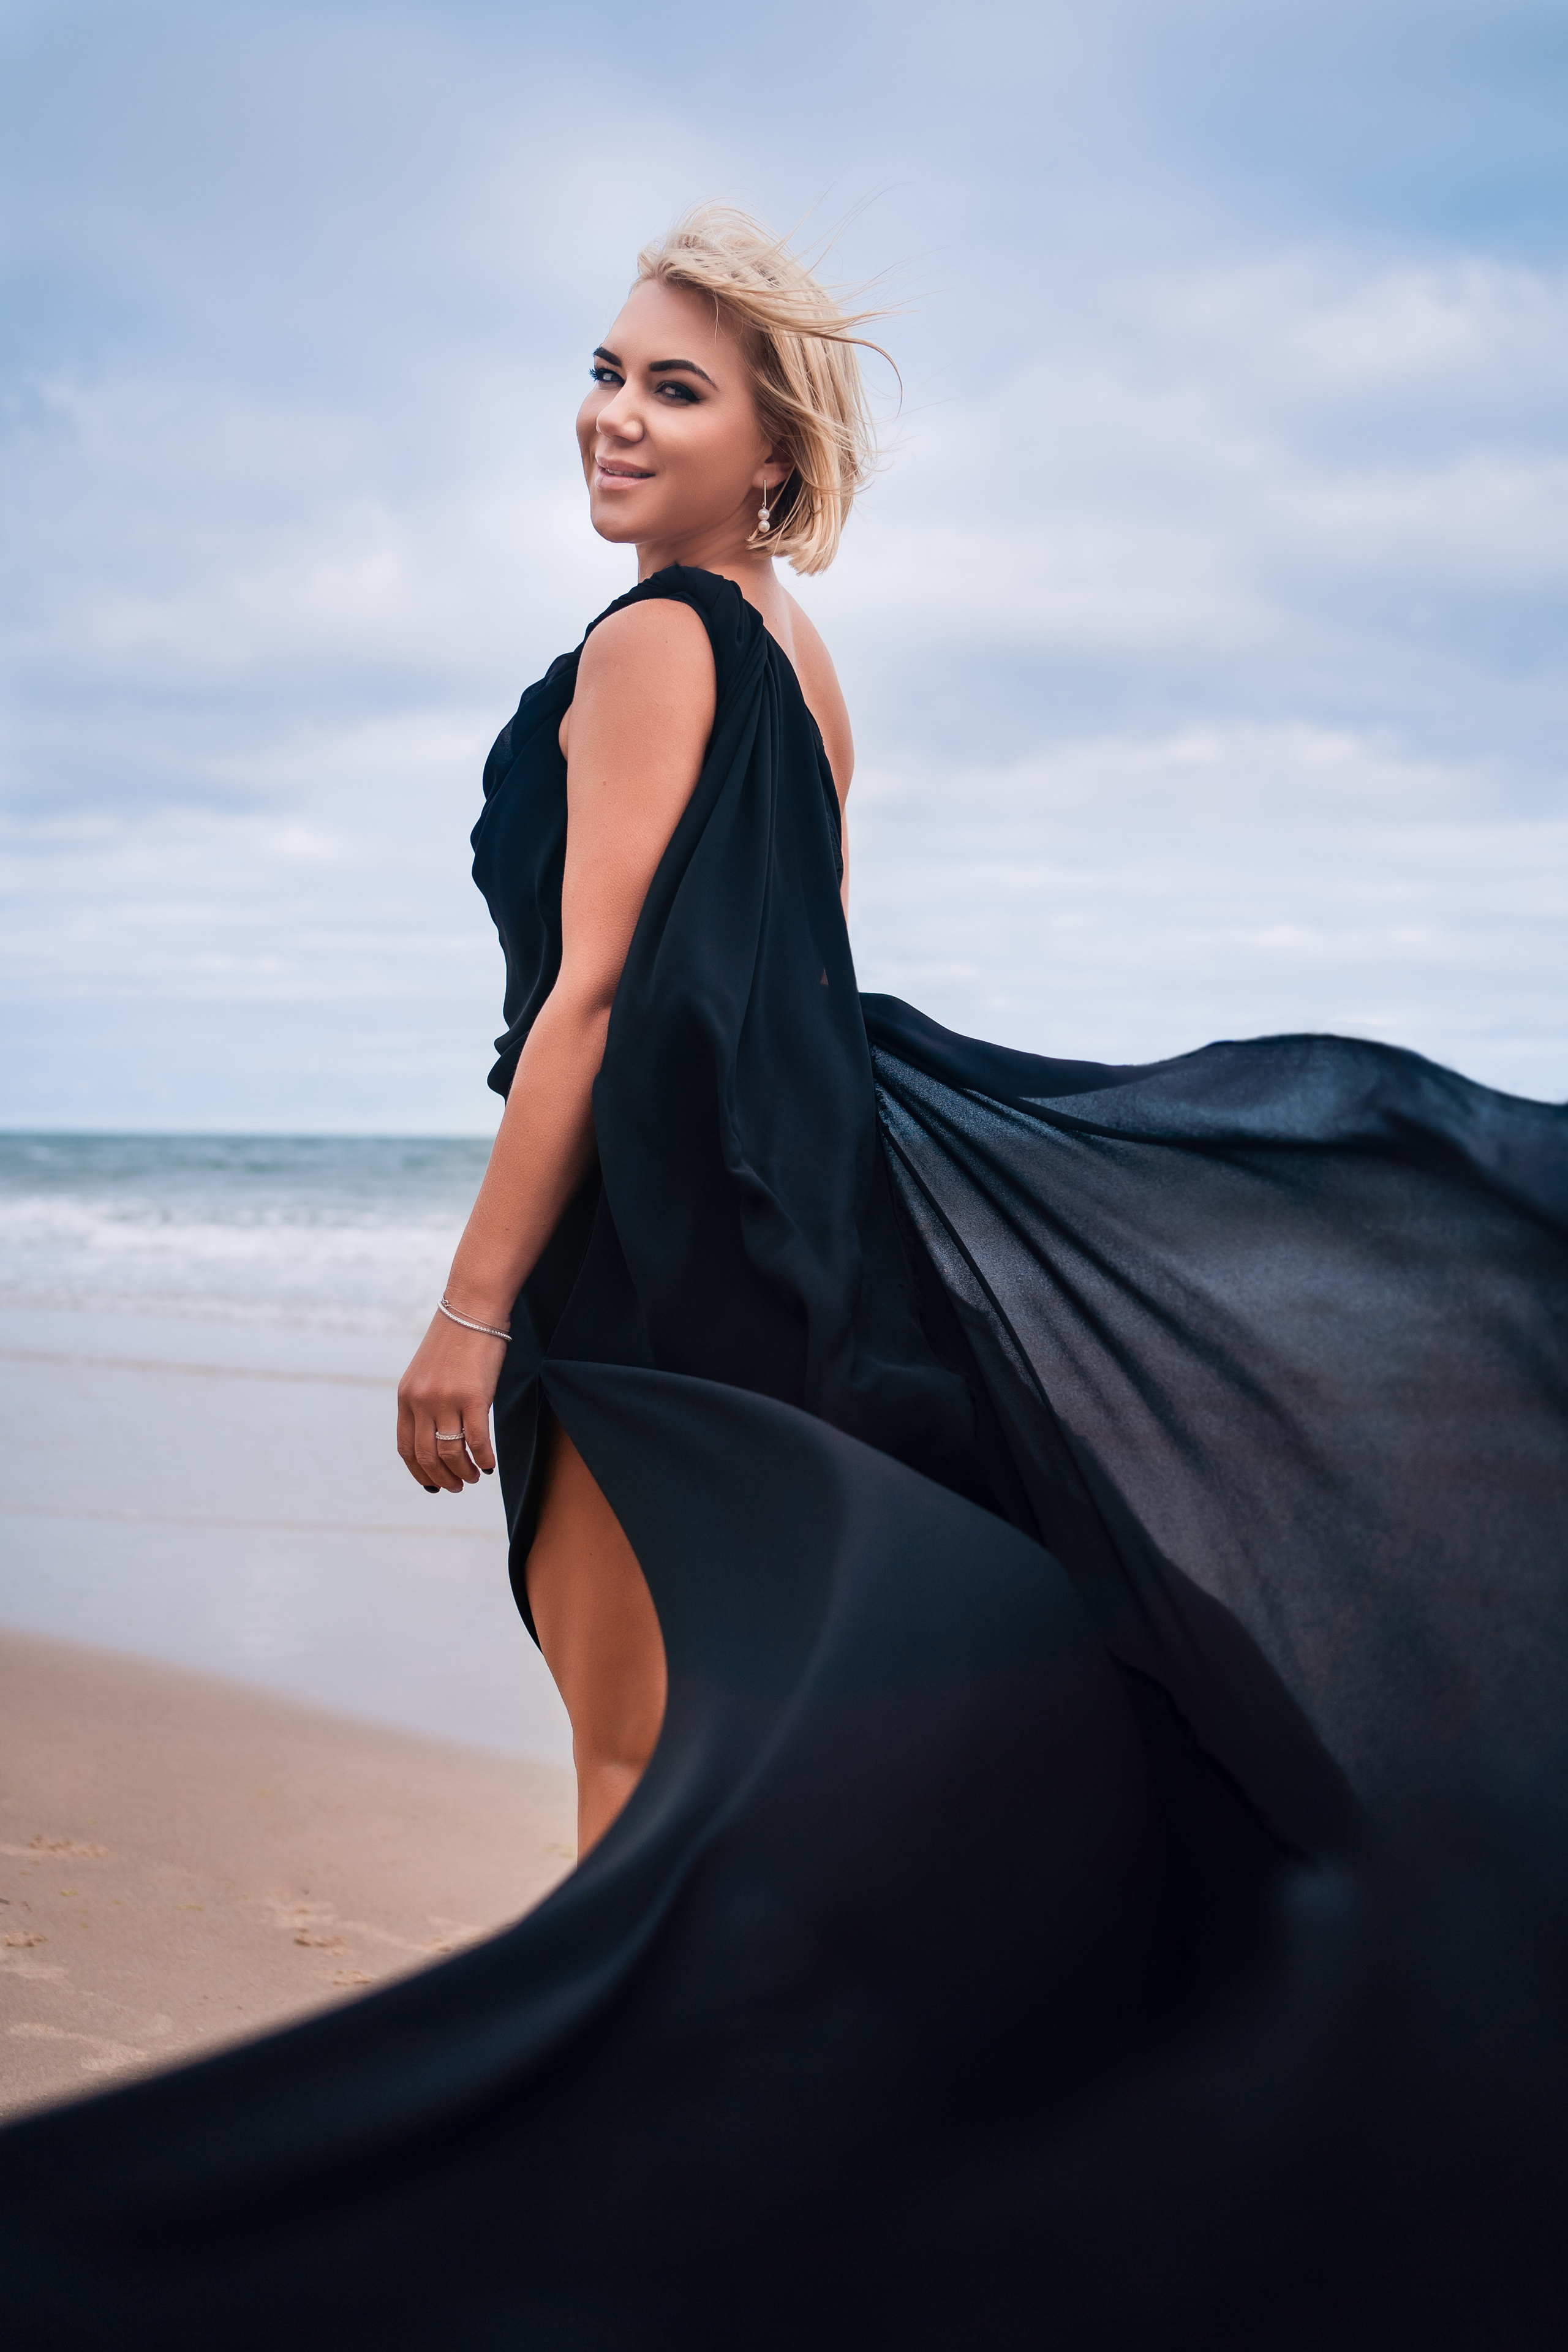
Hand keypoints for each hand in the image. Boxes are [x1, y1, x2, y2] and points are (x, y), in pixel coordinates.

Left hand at [396, 1312, 505, 1493]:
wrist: (472, 1309)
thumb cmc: (455, 1340)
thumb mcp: (427, 1372)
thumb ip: (424, 1402)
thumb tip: (435, 1435)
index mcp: (406, 1397)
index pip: (406, 1448)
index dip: (419, 1472)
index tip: (432, 1485)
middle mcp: (421, 1401)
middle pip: (427, 1456)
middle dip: (441, 1478)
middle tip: (457, 1487)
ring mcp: (446, 1400)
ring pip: (451, 1453)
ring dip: (463, 1472)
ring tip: (475, 1477)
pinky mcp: (473, 1397)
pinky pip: (476, 1441)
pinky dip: (483, 1459)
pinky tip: (490, 1465)